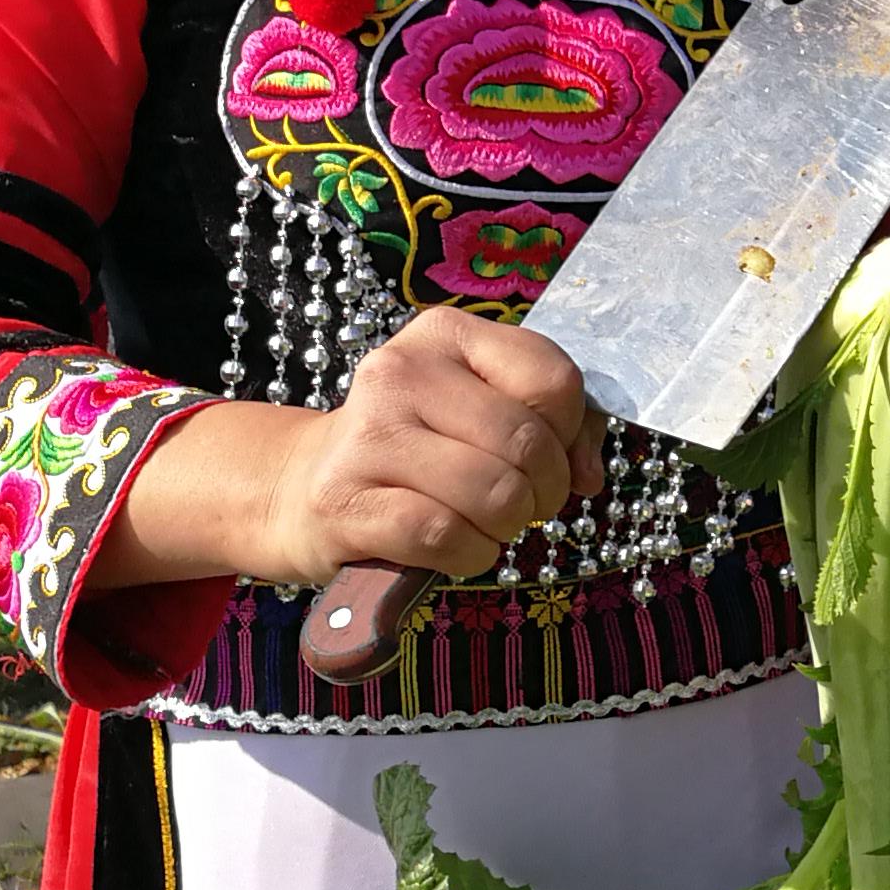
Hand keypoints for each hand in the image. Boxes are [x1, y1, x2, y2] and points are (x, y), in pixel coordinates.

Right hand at [87, 310, 602, 592]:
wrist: (301, 490)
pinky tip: (457, 549)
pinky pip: (445, 535)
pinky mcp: (344, 500)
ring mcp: (366, 435)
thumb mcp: (479, 412)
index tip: (550, 458)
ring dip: (507, 526)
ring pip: (492, 491)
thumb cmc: (414, 451)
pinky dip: (471, 554)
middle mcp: (399, 371)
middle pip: (526, 442)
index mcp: (443, 334)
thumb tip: (588, 473)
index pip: (553, 379)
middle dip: (543, 491)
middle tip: (523, 506)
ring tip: (486, 525)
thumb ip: (554, 427)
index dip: (570, 433)